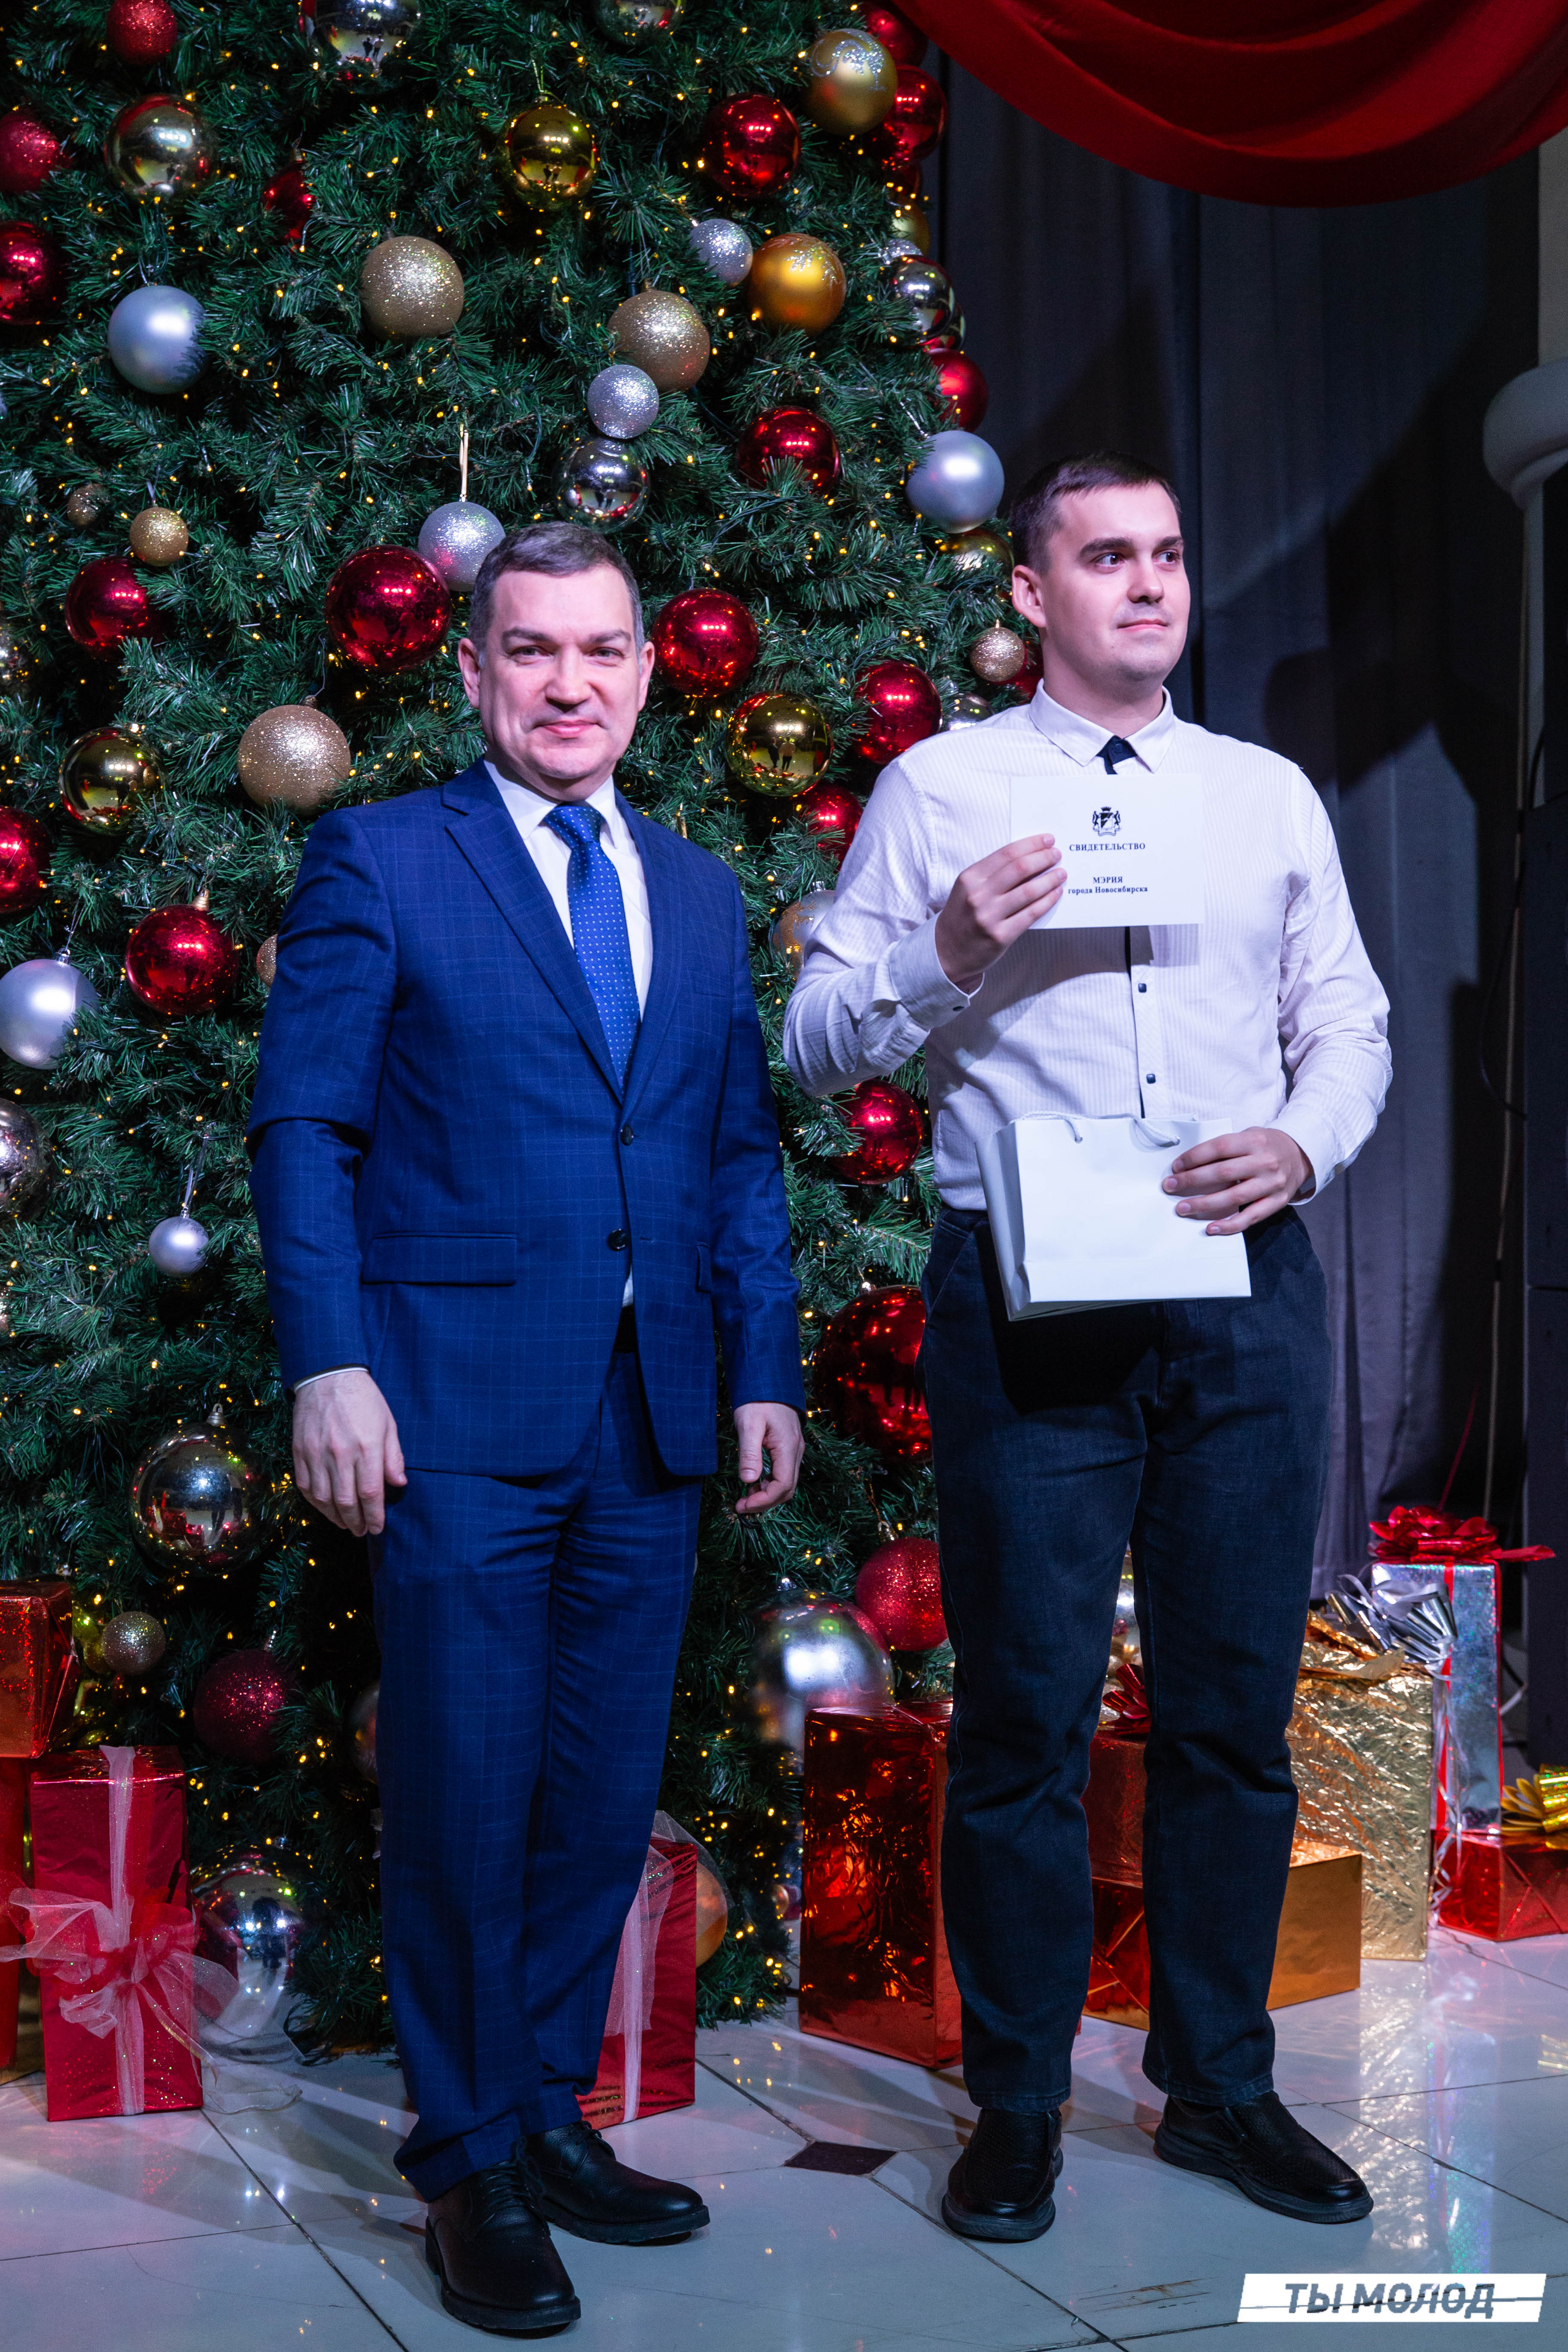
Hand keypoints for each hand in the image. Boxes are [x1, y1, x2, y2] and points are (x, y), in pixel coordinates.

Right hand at [292, 1368, 406, 1536]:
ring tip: (346, 1525)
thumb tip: (399, 1484)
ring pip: (324, 1499)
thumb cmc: (364, 1400)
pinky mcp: (300, 1452)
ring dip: (335, 1517)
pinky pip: (305, 1486)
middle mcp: (340, 1454)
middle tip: (361, 1531)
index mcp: (366, 1447)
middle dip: (356, 1522)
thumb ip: (394, 1456)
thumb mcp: (388, 1424)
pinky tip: (325, 1508)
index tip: (377, 1528)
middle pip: (346, 1502)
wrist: (328, 1376)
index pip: (370, 1493)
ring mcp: (317, 1454)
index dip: (374, 1516)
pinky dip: (315, 1503)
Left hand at [733, 1402, 802, 1516]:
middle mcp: (795, 1451)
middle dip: (765, 1502)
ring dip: (767, 1494)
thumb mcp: (749, 1425)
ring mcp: (794, 1450)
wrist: (768, 1380)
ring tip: (745, 1496)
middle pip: (787, 1489)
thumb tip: (748, 1481)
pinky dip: (769, 1484)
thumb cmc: (757, 1400)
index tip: (742, 1506)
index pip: (782, 1486)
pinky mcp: (788, 1447)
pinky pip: (783, 1473)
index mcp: (788, 1448)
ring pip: (786, 1483)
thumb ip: (750, 1453)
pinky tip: (754, 1482)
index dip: (763, 1501)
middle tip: (741, 1506)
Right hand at [934, 835, 1064, 990]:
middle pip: (1020, 869)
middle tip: (1057, 854)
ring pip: (1029, 891)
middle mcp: (978, 895)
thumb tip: (1029, 858)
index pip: (1007, 854)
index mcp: (970, 878)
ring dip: (1050, 879)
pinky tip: (1056, 893)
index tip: (1048, 840)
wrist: (946, 951)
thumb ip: (993, 874)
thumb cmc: (962, 915)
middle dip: (1043, 858)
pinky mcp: (1000, 936)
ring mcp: (989, 917)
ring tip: (1061, 873)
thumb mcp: (968, 888)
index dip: (1031, 844)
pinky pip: (1031, 914)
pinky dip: (1047, 901)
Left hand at [1162, 1127, 1312, 1235]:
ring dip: (1204, 1204)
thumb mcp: (1248, 1135)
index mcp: (1254, 1140)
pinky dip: (1229, 1225)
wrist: (1301, 1154)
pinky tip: (1211, 1228)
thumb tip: (1189, 1164)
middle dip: (1191, 1181)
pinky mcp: (1278, 1202)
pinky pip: (1251, 1217)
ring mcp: (1272, 1184)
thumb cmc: (1265, 1145)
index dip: (1194, 1157)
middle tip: (1169, 1187)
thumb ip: (1225, 1148)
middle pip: (1223, 1173)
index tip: (1175, 1167)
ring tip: (1182, 1208)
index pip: (1219, 1148)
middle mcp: (1265, 1161)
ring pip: (1234, 1197)